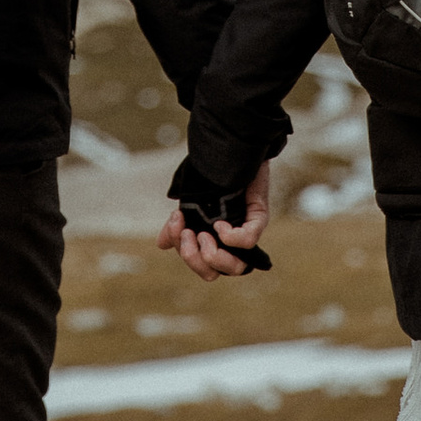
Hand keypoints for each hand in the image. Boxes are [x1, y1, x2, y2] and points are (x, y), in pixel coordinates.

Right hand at [161, 161, 270, 280]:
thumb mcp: (188, 202)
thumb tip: (162, 244)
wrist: (231, 147)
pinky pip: (248, 242)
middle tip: (188, 232)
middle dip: (194, 258)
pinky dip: (231, 238)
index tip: (177, 225)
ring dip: (211, 254)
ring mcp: (246, 231)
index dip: (186, 255)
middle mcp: (231, 242)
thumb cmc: (210, 176)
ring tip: (203, 232)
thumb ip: (177, 225)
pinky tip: (219, 224)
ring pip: (236, 268)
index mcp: (214, 241)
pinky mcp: (258, 218)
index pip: (202, 268)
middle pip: (213, 273)